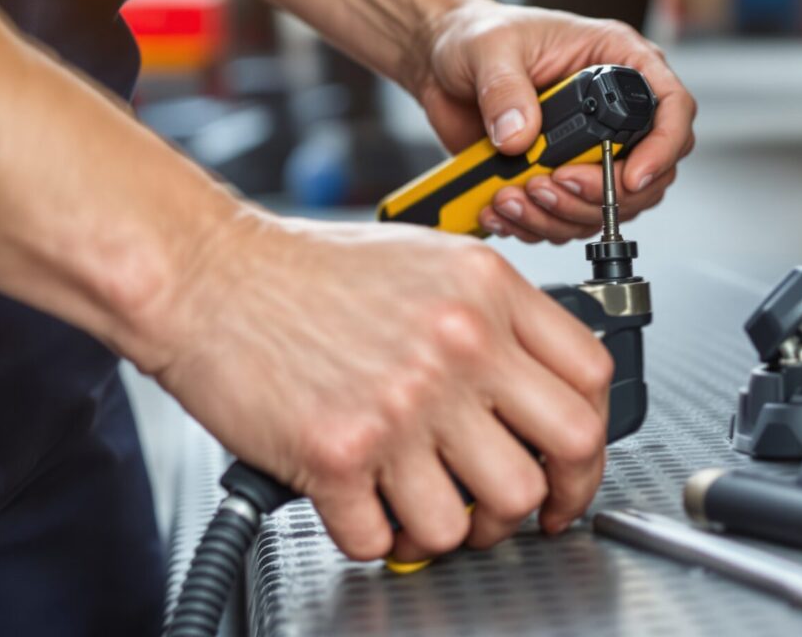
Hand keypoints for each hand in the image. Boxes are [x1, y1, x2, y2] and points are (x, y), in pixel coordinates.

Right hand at [148, 208, 614, 560]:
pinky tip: (368, 510)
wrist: (207, 274)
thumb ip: (493, 316)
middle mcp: (457, 347)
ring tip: (431, 511)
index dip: (593, 437)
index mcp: (487, 294)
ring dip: (459, 530)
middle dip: (555, 499)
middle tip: (528, 513)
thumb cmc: (307, 271)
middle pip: (564, 454)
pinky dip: (381, 540)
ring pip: (481, 516)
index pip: (591, 379)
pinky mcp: (339, 454)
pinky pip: (388, 539)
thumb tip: (539, 388)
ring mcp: (401, 404)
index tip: (574, 465)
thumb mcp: (429, 260)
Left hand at [408, 0, 695, 242]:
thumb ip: (505, 89)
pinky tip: (502, 208)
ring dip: (563, 214)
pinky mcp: (559, 178)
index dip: (664, 147)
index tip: (633, 176)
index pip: (671, 108)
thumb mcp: (489, 48)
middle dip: (603, 194)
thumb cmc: (478, 35)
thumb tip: (520, 135)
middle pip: (649, 172)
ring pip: (608, 207)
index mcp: (617, 61)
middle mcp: (612, 110)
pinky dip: (535, 225)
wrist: (443, 63)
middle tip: (556, 184)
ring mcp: (587, 150)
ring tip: (516, 195)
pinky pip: (566, 219)